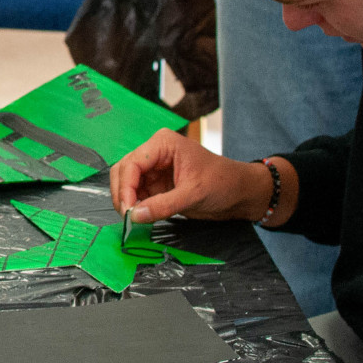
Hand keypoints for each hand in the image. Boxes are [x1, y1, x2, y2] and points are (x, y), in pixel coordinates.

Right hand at [108, 128, 285, 224]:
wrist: (240, 192)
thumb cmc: (223, 183)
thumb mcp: (193, 194)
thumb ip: (163, 205)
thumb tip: (134, 216)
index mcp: (163, 144)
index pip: (132, 163)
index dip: (125, 187)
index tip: (127, 211)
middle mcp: (155, 152)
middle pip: (123, 171)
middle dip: (122, 194)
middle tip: (127, 217)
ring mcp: (154, 168)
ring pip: (126, 182)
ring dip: (127, 200)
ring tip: (133, 218)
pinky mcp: (156, 183)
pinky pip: (137, 193)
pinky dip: (135, 205)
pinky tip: (140, 216)